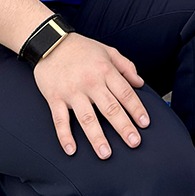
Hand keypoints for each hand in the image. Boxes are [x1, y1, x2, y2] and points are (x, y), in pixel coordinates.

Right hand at [32, 32, 149, 157]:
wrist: (49, 41)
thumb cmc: (82, 48)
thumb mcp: (108, 51)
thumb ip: (126, 67)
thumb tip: (140, 84)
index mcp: (106, 71)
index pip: (125, 93)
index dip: (136, 109)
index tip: (145, 124)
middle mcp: (91, 83)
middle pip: (110, 109)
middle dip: (123, 127)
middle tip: (134, 143)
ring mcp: (72, 92)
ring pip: (87, 118)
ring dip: (97, 137)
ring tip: (106, 154)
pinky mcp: (54, 98)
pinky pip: (59, 120)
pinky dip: (65, 135)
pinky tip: (71, 150)